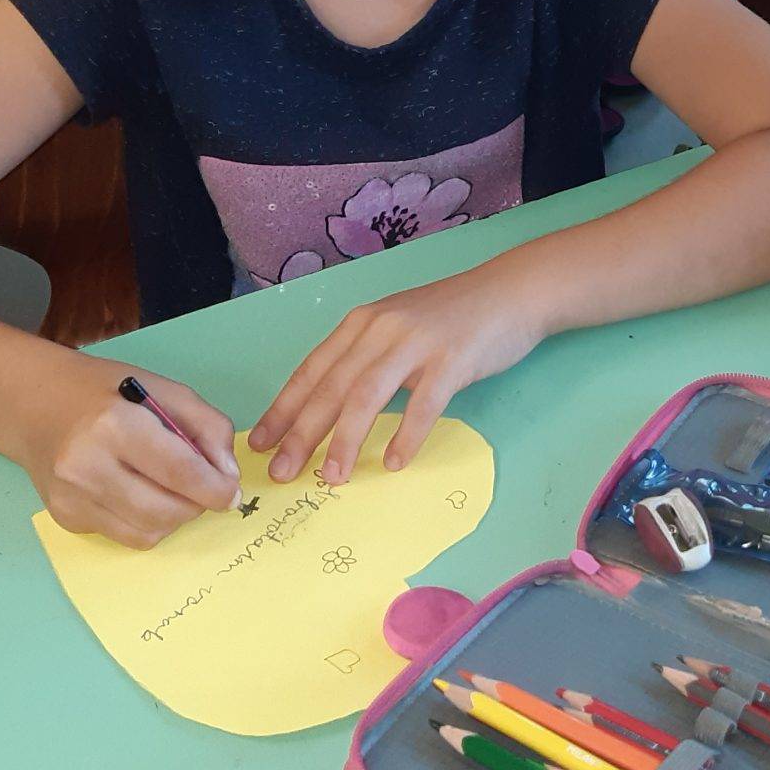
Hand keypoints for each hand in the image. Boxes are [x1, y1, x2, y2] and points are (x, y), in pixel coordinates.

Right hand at [15, 360, 239, 549]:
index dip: (215, 488)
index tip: (232, 493)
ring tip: (172, 488)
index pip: (179, 471)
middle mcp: (87, 466)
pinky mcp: (66, 518)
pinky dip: (147, 522)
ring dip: (174, 517)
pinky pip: (125, 536)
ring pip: (148, 532)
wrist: (35, 405)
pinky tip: (140, 493)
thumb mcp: (163, 390)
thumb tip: (227, 475)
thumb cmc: (106, 393)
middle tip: (205, 488)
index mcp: (115, 425)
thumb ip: (207, 426)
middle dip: (197, 505)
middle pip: (165, 510)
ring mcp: (72, 498)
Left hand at [250, 265, 546, 484]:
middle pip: (332, 387)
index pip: (312, 370)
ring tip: (334, 477)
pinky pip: (424, 404)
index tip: (259, 444)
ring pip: (368, 395)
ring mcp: (417, 342)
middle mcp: (382, 328)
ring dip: (346, 440)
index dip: (283, 408)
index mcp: (362, 323)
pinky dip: (406, 435)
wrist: (510, 292)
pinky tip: (396, 462)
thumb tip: (324, 411)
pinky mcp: (453, 358)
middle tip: (282, 472)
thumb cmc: (450, 318)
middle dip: (302, 433)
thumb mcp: (396, 328)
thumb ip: (364, 359)